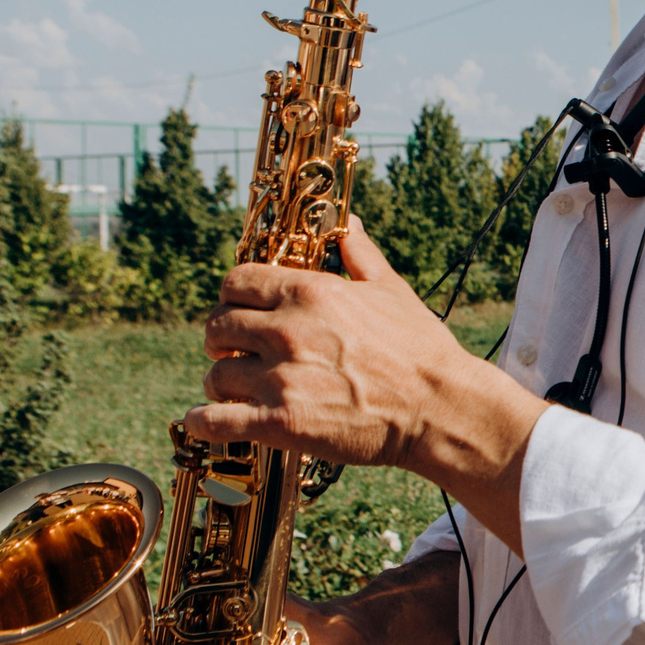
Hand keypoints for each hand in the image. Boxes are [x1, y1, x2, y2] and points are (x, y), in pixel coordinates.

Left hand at [184, 219, 541, 540]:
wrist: (440, 408)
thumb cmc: (421, 350)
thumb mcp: (392, 290)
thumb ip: (360, 253)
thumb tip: (349, 222)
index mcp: (310, 293)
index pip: (235, 282)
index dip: (231, 298)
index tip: (240, 312)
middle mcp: (289, 331)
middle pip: (216, 327)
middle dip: (221, 341)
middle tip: (235, 354)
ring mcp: (282, 379)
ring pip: (215, 375)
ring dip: (220, 383)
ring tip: (235, 391)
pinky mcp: (282, 423)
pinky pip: (215, 420)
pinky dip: (204, 420)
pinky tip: (210, 420)